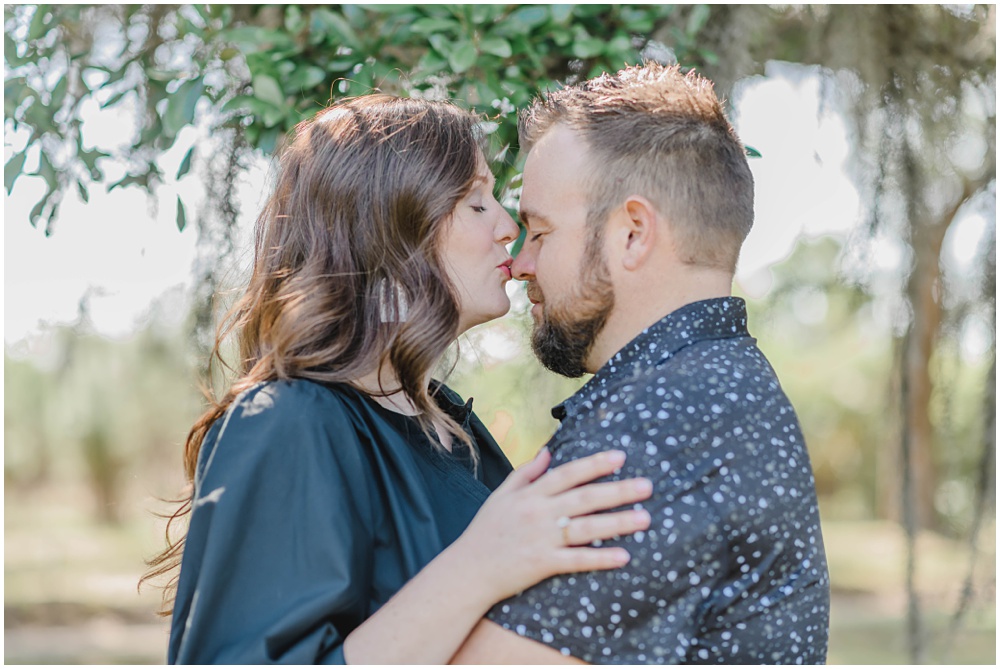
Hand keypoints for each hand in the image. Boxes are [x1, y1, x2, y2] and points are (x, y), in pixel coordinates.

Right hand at [451, 448, 651, 603]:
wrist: (468, 570)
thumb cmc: (485, 531)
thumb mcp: (501, 495)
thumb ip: (525, 473)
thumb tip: (548, 451)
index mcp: (529, 494)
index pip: (567, 474)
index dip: (594, 464)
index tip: (620, 457)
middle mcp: (538, 513)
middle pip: (583, 498)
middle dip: (617, 491)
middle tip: (647, 486)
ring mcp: (541, 539)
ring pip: (585, 527)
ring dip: (617, 523)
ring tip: (645, 518)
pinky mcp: (542, 564)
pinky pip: (576, 560)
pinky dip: (600, 558)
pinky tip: (623, 556)